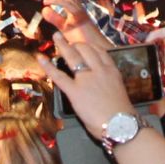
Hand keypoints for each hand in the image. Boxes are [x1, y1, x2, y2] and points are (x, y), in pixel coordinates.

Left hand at [46, 3, 140, 129]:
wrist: (121, 125)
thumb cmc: (123, 115)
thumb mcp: (119, 91)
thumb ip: (109, 83)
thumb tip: (101, 86)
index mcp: (111, 71)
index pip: (99, 51)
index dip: (90, 46)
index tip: (85, 45)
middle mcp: (99, 70)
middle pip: (85, 50)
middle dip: (76, 44)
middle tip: (69, 42)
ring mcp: (86, 79)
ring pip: (73, 56)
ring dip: (63, 45)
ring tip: (56, 38)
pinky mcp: (74, 91)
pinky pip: (59, 76)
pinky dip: (48, 66)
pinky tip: (41, 58)